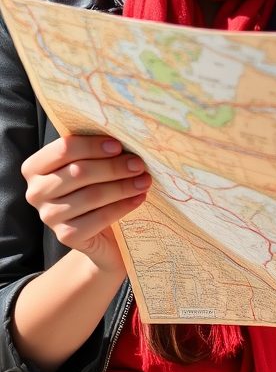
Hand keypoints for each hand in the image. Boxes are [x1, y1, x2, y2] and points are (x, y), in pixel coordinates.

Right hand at [22, 134, 150, 273]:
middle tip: (139, 164)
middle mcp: (35, 192)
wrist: (97, 233)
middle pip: (79, 172)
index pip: (64, 149)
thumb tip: (122, 135)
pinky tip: (138, 198)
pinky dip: (122, 206)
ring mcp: (49, 216)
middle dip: (114, 167)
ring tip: (144, 181)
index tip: (118, 145)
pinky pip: (99, 218)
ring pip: (91, 195)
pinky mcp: (65, 236)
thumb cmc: (93, 187)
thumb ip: (95, 151)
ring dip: (122, 186)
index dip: (93, 146)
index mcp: (36, 167)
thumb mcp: (89, 166)